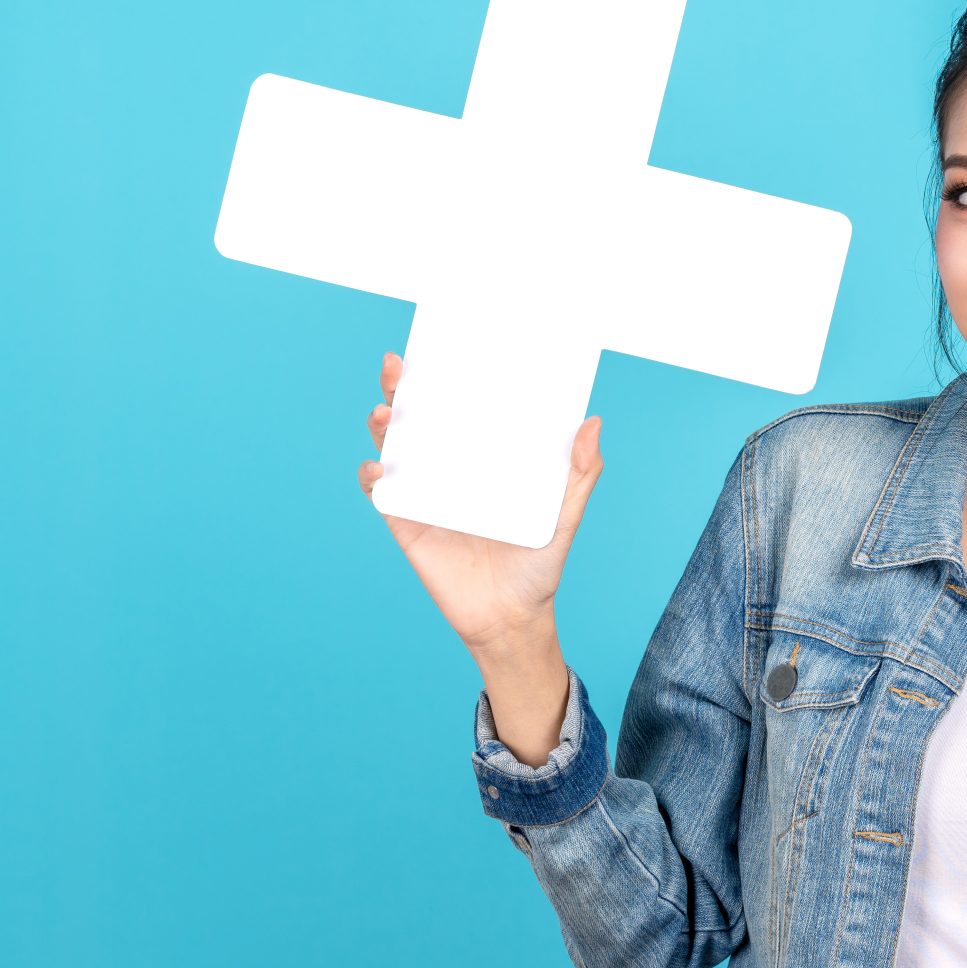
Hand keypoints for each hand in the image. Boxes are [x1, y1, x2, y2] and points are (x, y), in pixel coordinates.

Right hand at [359, 350, 605, 654]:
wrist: (509, 618)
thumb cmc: (539, 564)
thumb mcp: (565, 515)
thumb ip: (580, 474)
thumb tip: (593, 422)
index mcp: (485, 457)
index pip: (463, 408)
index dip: (447, 376)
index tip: (439, 349)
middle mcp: (451, 467)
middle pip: (418, 417)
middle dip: (402, 387)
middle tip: (398, 368)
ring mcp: (425, 491)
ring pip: (394, 446)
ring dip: (382, 423)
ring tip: (386, 414)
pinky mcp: (406, 521)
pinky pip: (381, 491)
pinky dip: (374, 475)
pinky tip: (380, 467)